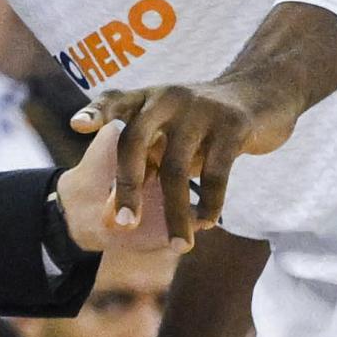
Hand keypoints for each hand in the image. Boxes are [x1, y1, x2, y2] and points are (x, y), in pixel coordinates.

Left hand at [69, 75, 301, 252]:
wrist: (260, 93)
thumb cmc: (202, 121)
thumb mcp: (170, 125)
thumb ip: (144, 154)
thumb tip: (115, 206)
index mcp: (148, 98)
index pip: (114, 100)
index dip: (95, 112)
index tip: (76, 126)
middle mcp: (168, 99)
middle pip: (136, 142)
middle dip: (126, 187)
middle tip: (122, 224)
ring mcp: (200, 110)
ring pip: (177, 168)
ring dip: (175, 212)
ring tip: (177, 244)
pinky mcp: (232, 126)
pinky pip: (217, 173)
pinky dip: (211, 203)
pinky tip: (207, 222)